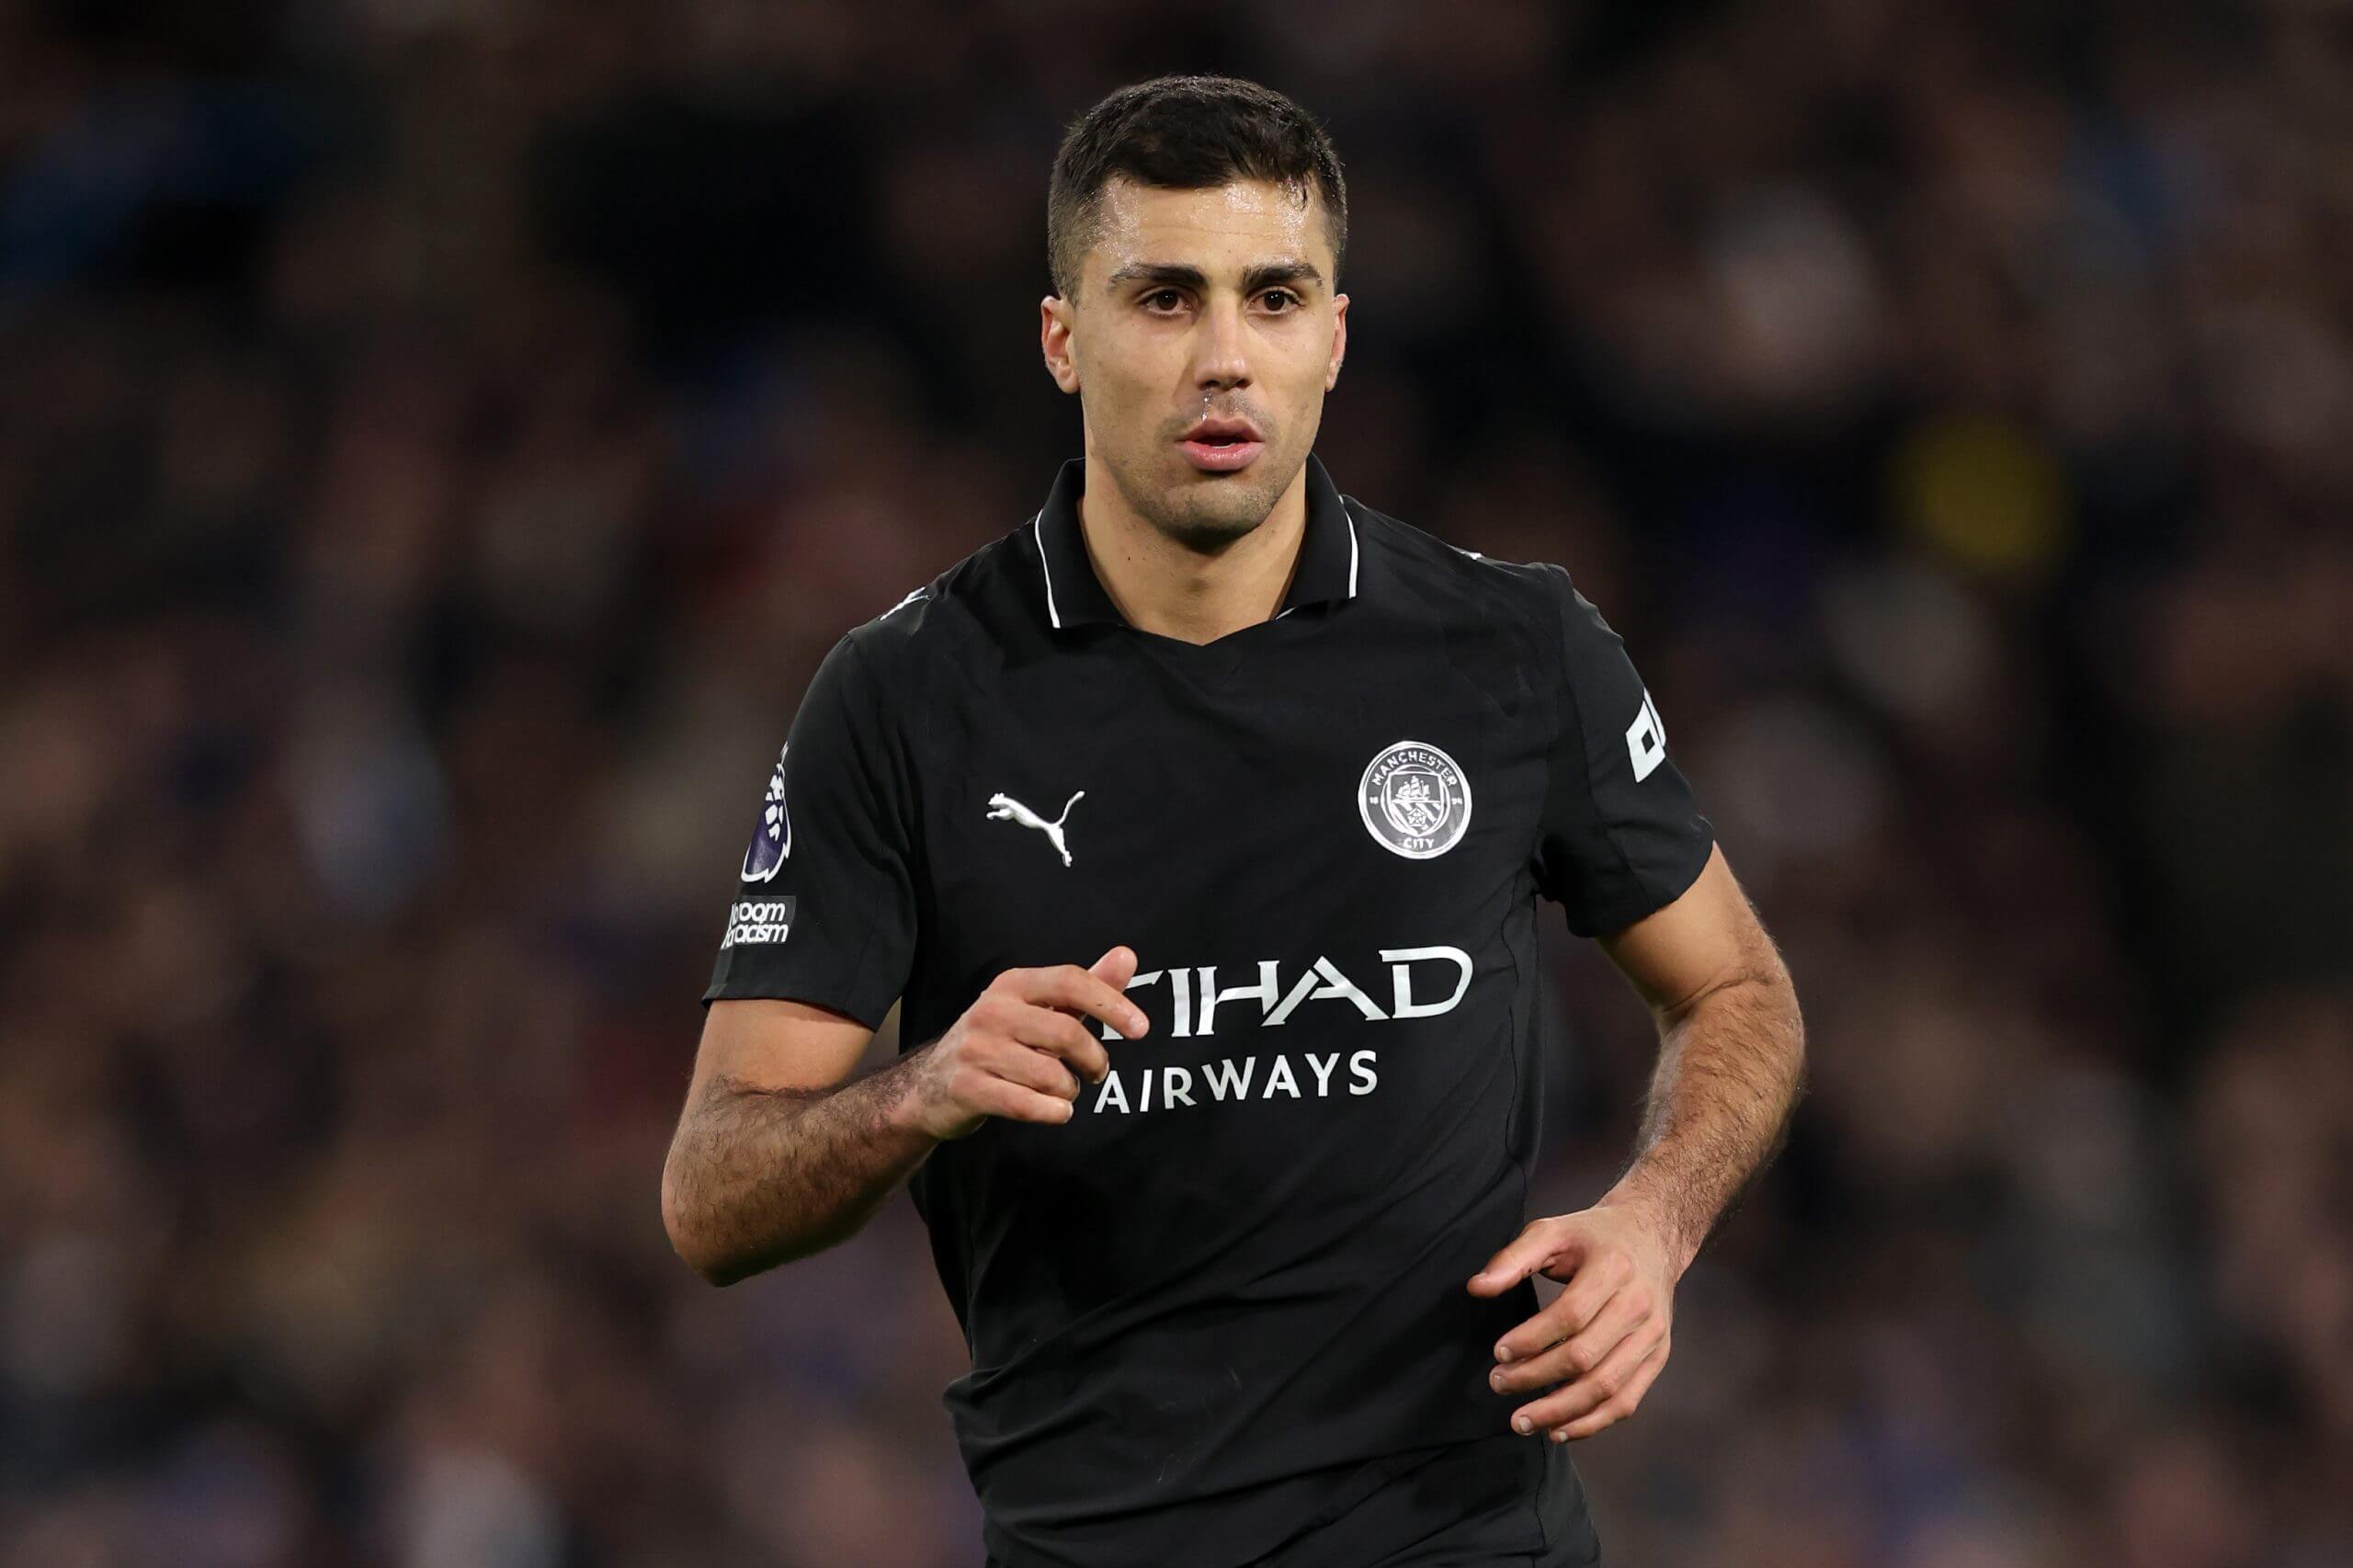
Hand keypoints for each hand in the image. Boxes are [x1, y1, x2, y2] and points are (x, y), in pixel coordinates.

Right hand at [906, 947, 1148, 1140]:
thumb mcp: (1040, 1010)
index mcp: (1013, 985)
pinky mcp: (968, 1088)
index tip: (1141, 1029)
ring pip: (1050, 1075)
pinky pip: (1027, 1105)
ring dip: (1069, 1090)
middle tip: (1096, 1072)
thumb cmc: (1001, 1042)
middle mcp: (992, 1012)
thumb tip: (1128, 955)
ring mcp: (976, 1050)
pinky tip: (1055, 1110)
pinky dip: (1053, 1112)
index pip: (1071, 981)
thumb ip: (1086, 987)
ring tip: (1063, 1090)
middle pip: (1067, 1033)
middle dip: (1094, 1059)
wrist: (932, 1084)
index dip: (1112, 1003)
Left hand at [1465, 1204, 1679, 1442]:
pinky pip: (1627, 1401)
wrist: (1653, 1238)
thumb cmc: (1593, 1237)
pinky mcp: (1657, 1357)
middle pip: (1586, 1357)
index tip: (1498, 1353)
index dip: (1531, 1340)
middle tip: (1498, 1384)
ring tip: (1522, 1421)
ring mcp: (1653, 1336)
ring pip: (1607, 1388)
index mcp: (1613, 1269)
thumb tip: (1476, 1287)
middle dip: (1536, 1378)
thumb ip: (1513, 1258)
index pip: (1570, 1315)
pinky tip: (1559, 1430)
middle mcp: (1639, 1306)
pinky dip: (1592, 1423)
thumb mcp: (1552, 1231)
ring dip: (1561, 1411)